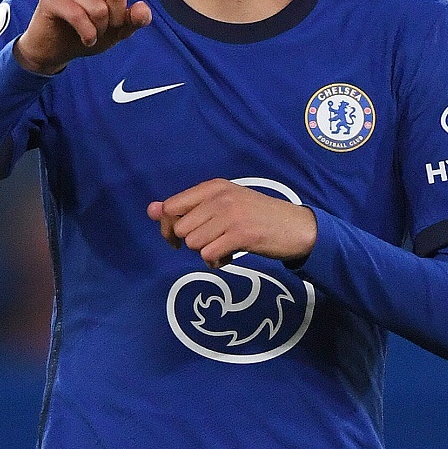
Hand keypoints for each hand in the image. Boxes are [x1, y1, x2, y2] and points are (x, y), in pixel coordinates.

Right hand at [14, 0, 152, 74]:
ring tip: (92, 34)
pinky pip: (79, 16)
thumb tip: (142, 9)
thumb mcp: (117, 31)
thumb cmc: (88, 35)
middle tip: (105, 30)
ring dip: (100, 30)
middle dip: (115, 19)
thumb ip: (133, 20)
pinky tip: (86, 40)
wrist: (55, 51)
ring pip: (98, 8)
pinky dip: (88, 35)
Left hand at [147, 179, 317, 268]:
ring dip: (205, 253)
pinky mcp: (241, 234)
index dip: (168, 227)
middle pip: (180, 229)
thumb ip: (187, 207)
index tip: (178, 238)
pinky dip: (216, 262)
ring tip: (223, 248)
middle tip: (211, 243)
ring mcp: (230, 214)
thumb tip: (150, 210)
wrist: (297, 227)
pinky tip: (229, 257)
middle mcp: (220, 197)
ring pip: (193, 243)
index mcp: (213, 186)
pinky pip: (208, 255)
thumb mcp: (223, 205)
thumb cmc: (257, 216)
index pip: (171, 206)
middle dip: (190, 243)